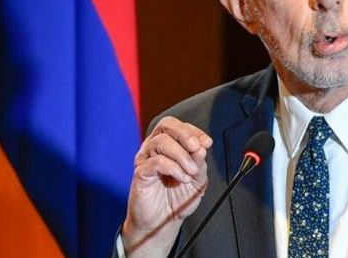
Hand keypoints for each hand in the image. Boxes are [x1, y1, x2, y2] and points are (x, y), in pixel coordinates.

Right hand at [121, 117, 212, 256]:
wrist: (163, 222)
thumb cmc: (178, 198)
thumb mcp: (197, 180)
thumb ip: (199, 163)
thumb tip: (202, 147)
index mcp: (168, 145)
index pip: (178, 126)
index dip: (194, 131)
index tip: (207, 142)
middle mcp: (154, 148)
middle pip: (167, 125)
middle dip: (185, 134)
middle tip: (197, 148)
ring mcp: (145, 159)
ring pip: (161, 142)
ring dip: (182, 155)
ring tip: (191, 172)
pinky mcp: (140, 173)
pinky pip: (156, 162)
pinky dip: (173, 168)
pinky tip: (182, 179)